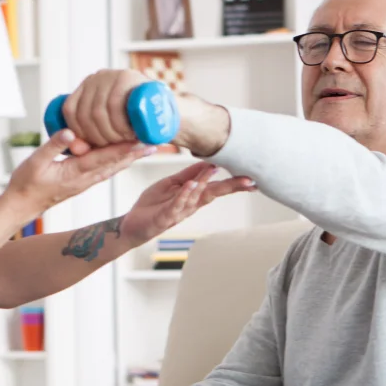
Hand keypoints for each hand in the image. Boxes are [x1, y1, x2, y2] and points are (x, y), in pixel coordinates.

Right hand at [5, 129, 154, 216]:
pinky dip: (118, 162)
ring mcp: (84, 182)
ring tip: (147, 148)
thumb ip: (54, 146)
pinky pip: (105, 170)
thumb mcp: (35, 161)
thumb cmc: (26, 184)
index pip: (105, 157)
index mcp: (76, 172)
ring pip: (112, 167)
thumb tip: (72, 132)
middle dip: (135, 153)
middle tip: (156, 142)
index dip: (125, 148)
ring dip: (130, 157)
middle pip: (115, 163)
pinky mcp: (82, 182)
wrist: (22, 205)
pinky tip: (125, 157)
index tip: (142, 141)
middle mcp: (85, 178)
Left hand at [62, 69, 231, 156]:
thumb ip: (90, 137)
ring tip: (123, 140)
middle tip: (114, 146)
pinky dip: (119, 123)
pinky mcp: (129, 77)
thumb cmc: (135, 125)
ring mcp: (113, 74)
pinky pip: (114, 104)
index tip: (92, 146)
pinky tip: (128, 132)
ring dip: (110, 133)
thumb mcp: (108, 130)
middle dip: (98, 137)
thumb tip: (73, 148)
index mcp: (87, 86)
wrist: (167, 113)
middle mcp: (97, 76)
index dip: (78, 133)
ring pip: (98, 111)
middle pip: (84, 112)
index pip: (70, 110)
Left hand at [121, 163, 255, 245]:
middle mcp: (190, 205)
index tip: (252, 177)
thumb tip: (208, 162)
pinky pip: (176, 205)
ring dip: (204, 183)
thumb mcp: (171, 184)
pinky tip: (191, 185)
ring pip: (195, 197)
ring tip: (214, 170)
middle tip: (249, 181)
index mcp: (193, 196)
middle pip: (213, 194)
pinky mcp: (165, 217)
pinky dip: (184, 195)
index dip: (234, 182)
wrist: (132, 223)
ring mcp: (178, 212)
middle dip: (231, 187)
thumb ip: (189, 174)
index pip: (217, 187)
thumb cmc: (153, 204)